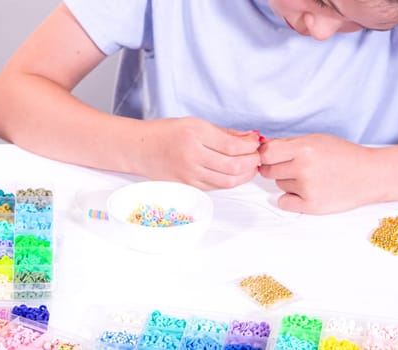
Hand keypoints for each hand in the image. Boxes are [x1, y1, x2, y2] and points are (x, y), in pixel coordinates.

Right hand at [133, 117, 260, 189]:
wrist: (139, 149)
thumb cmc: (166, 133)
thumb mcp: (195, 123)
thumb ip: (224, 132)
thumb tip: (251, 138)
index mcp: (194, 134)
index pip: (233, 146)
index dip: (251, 146)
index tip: (256, 143)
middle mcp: (192, 155)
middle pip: (234, 166)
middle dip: (252, 162)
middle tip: (257, 156)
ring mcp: (189, 174)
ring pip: (228, 181)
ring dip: (245, 175)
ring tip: (249, 166)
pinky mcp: (187, 186)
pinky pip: (216, 187)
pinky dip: (230, 181)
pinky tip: (234, 174)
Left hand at [258, 133, 376, 213]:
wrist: (370, 175)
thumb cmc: (343, 155)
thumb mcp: (316, 140)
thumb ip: (287, 143)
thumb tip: (260, 146)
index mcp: (304, 148)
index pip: (265, 154)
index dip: (265, 155)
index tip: (271, 157)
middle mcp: (304, 168)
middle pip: (268, 171)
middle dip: (277, 168)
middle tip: (296, 167)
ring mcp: (307, 188)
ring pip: (279, 185)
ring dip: (289, 182)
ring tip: (311, 177)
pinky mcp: (311, 206)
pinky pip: (283, 202)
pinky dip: (291, 199)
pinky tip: (306, 192)